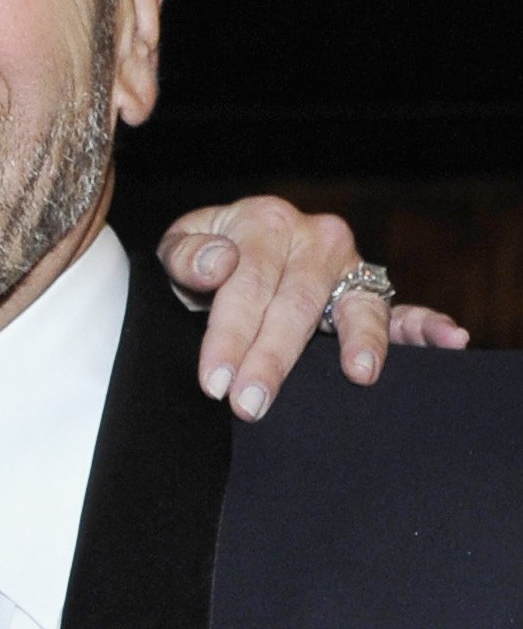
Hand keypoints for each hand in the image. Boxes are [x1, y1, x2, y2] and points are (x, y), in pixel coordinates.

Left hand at [158, 198, 468, 418]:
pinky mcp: (369, 292)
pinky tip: (448, 340)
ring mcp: (348, 266)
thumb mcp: (181, 245)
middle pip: (295, 303)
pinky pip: (401, 311)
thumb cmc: (205, 255)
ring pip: (355, 305)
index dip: (228, 335)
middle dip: (273, 358)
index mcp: (264, 223)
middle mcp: (314, 239)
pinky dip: (425, 326)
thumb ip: (187, 254)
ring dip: (359, 341)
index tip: (214, 382)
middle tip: (252, 404)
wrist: (234, 247)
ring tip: (360, 374)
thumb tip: (218, 264)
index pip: (246, 283)